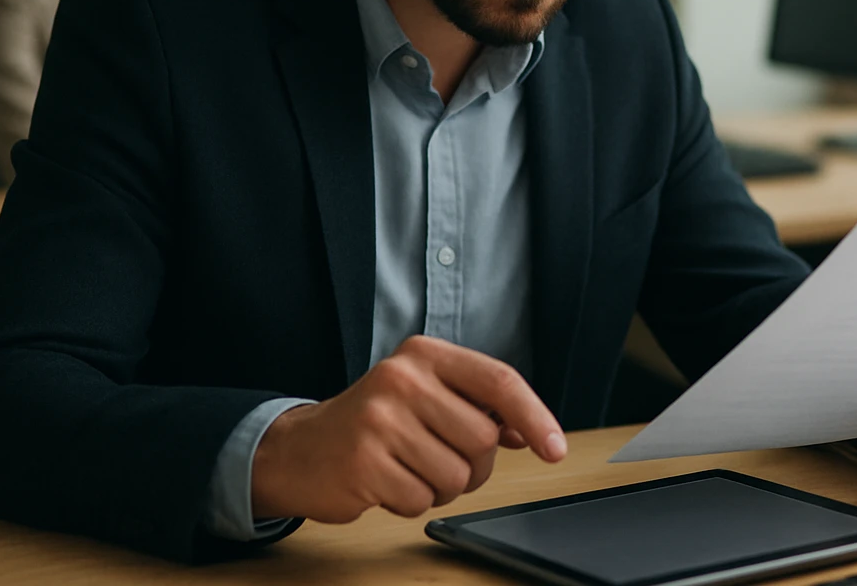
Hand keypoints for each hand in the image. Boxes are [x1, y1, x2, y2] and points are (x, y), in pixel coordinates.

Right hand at [251, 335, 564, 522]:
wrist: (301, 448)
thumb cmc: (377, 422)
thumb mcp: (427, 395)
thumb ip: (479, 406)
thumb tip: (533, 432)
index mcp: (425, 354)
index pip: (499, 380)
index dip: (536, 417)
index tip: (555, 448)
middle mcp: (402, 379)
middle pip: (483, 438)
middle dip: (473, 464)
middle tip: (438, 457)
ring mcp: (380, 421)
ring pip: (457, 475)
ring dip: (442, 486)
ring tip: (409, 468)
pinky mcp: (364, 463)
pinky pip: (422, 500)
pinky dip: (412, 502)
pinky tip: (387, 481)